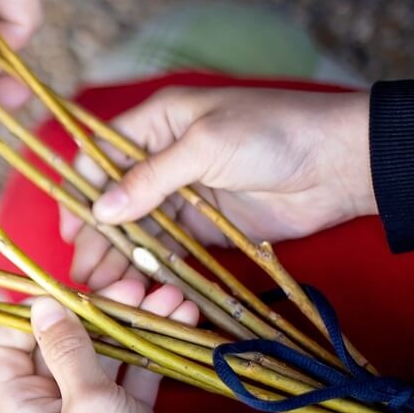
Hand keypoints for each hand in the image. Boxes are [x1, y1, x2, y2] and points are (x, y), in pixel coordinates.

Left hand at [0, 292, 229, 412]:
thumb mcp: (89, 401)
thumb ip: (67, 349)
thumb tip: (41, 306)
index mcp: (21, 412)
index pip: (4, 350)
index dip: (29, 318)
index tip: (65, 293)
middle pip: (58, 348)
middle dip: (95, 313)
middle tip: (132, 286)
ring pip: (101, 359)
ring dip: (131, 326)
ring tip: (167, 296)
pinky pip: (131, 377)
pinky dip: (150, 352)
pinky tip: (178, 321)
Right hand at [62, 87, 375, 286]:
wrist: (342, 162)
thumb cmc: (273, 133)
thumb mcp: (206, 145)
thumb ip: (151, 179)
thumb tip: (101, 210)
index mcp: (157, 123)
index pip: (100, 155)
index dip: (80, 190)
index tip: (70, 228)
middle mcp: (162, 158)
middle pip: (114, 199)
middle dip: (96, 235)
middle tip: (83, 273)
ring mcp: (184, 194)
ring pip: (138, 228)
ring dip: (119, 256)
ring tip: (101, 289)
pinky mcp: (206, 227)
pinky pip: (168, 248)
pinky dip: (150, 267)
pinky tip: (134, 288)